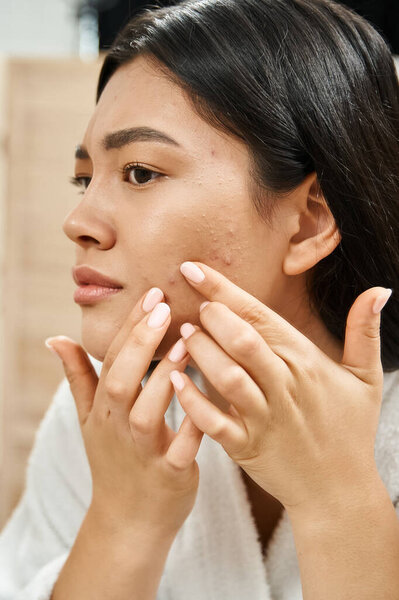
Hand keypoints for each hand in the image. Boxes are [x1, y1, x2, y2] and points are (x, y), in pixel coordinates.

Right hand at [45, 288, 203, 537]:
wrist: (128, 522)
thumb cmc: (113, 461)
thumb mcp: (88, 420)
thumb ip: (78, 377)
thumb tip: (56, 338)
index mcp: (103, 409)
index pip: (113, 360)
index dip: (130, 327)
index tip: (151, 294)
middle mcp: (119, 427)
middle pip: (122, 380)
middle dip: (141, 343)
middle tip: (163, 306)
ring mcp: (143, 452)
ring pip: (148, 412)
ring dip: (166, 377)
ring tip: (188, 342)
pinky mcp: (170, 475)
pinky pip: (181, 449)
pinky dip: (191, 425)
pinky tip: (206, 398)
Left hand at [169, 261, 391, 513]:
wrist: (339, 490)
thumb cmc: (349, 429)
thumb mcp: (366, 378)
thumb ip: (364, 331)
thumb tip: (379, 289)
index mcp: (306, 362)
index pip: (261, 316)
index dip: (225, 290)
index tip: (193, 269)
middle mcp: (284, 386)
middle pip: (243, 341)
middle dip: (213, 317)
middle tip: (191, 304)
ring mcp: (265, 419)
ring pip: (227, 377)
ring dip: (201, 352)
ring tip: (182, 334)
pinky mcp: (247, 448)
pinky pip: (215, 422)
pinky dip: (193, 401)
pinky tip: (174, 380)